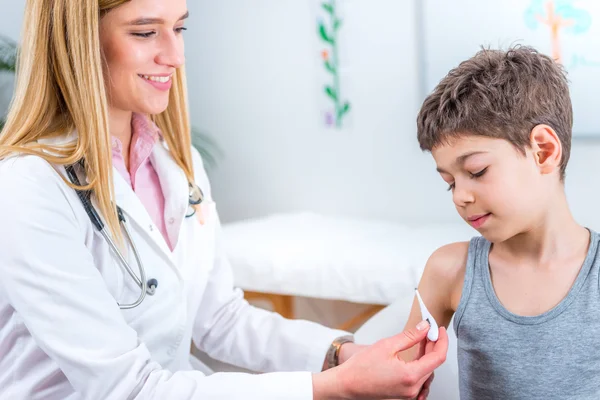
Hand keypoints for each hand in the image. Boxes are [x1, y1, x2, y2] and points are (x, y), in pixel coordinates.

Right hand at [313, 321, 447, 399]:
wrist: (347, 384)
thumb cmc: (361, 367)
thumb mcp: (387, 345)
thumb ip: (410, 336)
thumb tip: (425, 327)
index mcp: (410, 376)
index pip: (437, 357)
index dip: (441, 341)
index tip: (439, 330)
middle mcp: (413, 388)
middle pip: (433, 364)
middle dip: (433, 345)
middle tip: (429, 330)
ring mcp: (409, 393)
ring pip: (427, 371)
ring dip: (427, 355)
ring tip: (421, 340)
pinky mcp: (404, 394)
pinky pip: (419, 378)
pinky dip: (420, 364)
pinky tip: (416, 354)